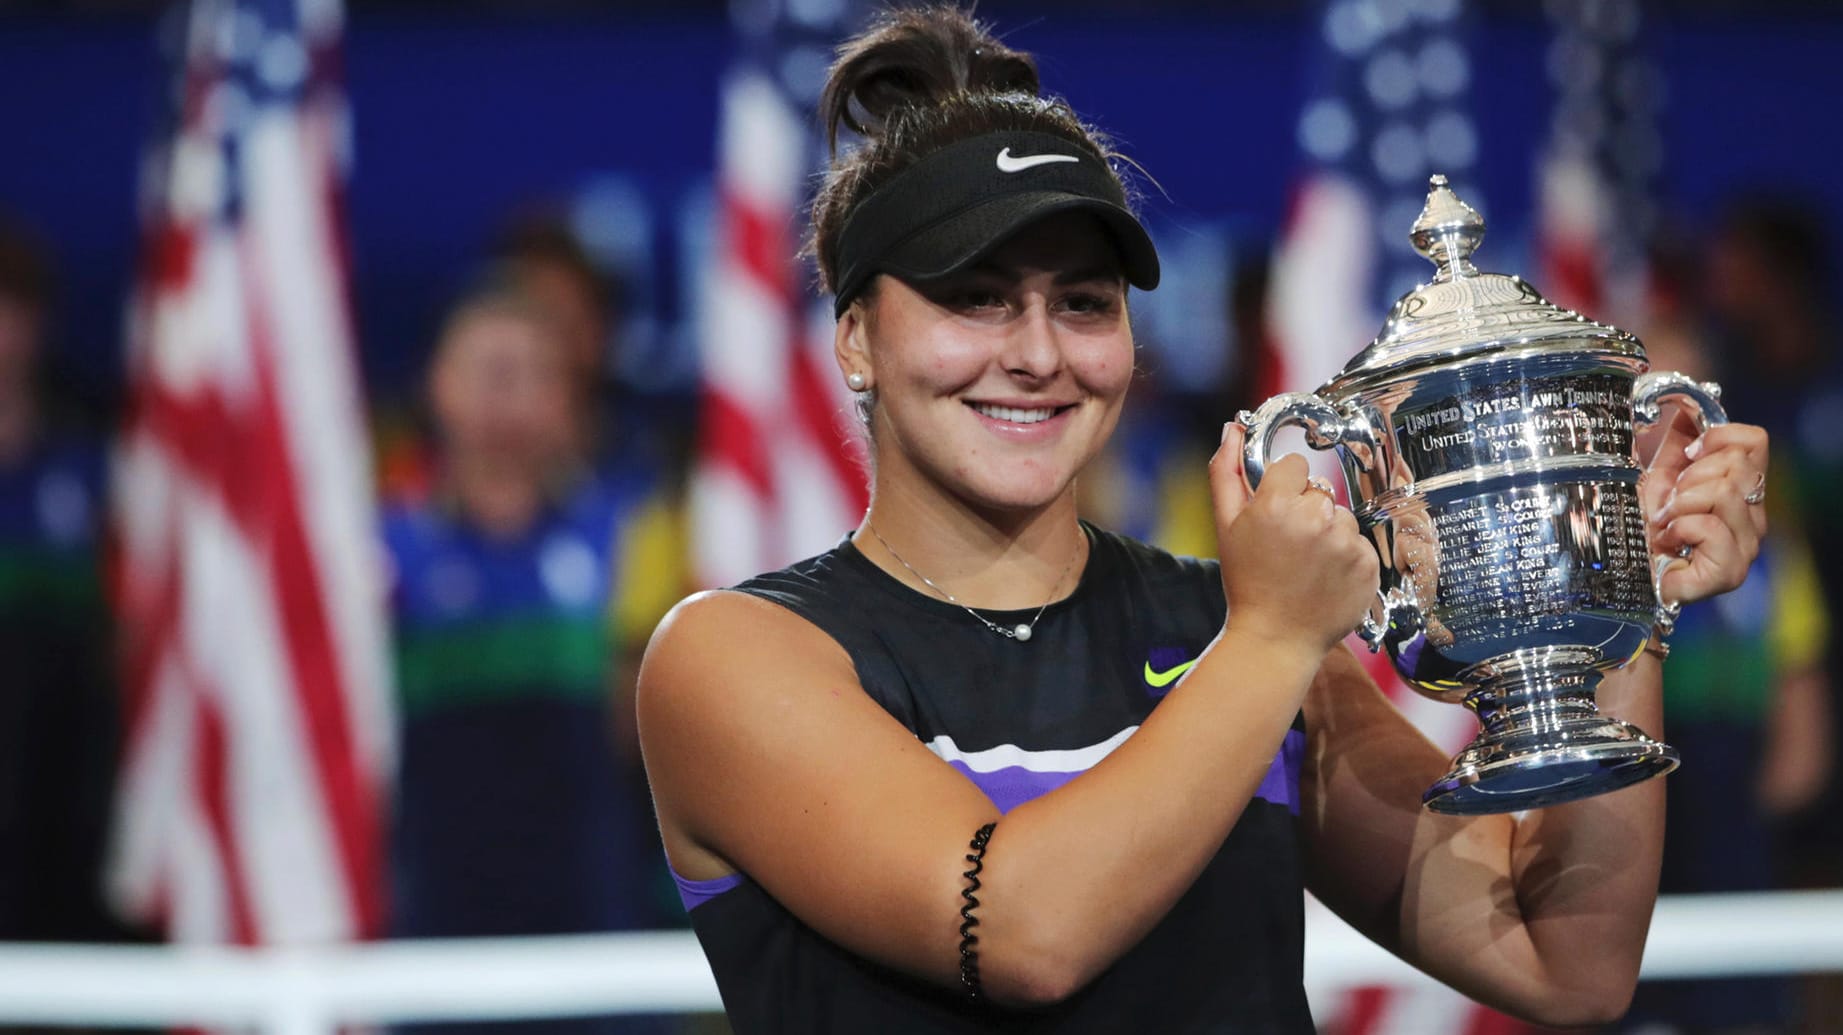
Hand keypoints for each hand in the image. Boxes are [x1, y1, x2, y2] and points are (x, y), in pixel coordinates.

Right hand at [1211, 424, 1378, 654]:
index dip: (1283, 488)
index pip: (1294, 466)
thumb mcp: (1225, 527)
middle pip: (1318, 492)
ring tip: (1308, 565)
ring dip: (1328, 534)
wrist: (1275, 638)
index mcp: (1276, 504)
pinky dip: (1347, 557)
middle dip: (1306, 511)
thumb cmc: (1247, 583)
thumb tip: (1233, 428)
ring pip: (1341, 516)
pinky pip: (1359, 542)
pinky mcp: (1367, 563)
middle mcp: (1314, 519)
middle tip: (1288, 547)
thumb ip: (1226, 472)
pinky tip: (1326, 577)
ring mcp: (1345, 542)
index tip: (1276, 513)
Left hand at [1640, 417, 1768, 605]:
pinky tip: (1669, 540)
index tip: (1686, 456)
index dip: (1716, 438)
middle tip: (1670, 501)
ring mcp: (1745, 547)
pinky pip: (1711, 527)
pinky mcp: (1729, 571)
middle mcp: (1752, 517)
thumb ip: (1679, 438)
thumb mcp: (1658, 471)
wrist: (1620, 566)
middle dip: (1690, 476)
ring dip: (1681, 503)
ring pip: (1726, 492)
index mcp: (1742, 489)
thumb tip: (1687, 400)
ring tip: (1666, 521)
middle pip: (1739, 465)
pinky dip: (1680, 528)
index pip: (1755, 440)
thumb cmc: (1640, 523)